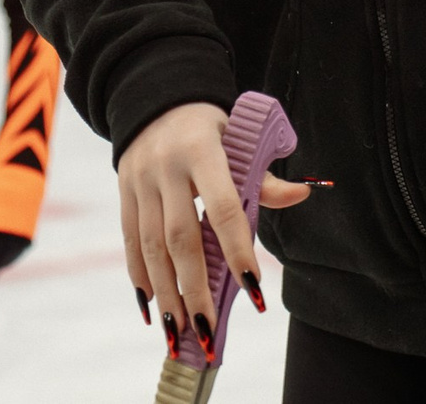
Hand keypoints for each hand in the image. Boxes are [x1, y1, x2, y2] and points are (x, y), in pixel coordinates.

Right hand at [116, 103, 308, 360]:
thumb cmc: (210, 125)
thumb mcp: (237, 137)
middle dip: (195, 287)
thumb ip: (261, 174)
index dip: (237, 249)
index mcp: (201, 150)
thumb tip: (301, 194)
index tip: (253, 289)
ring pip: (150, 247)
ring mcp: (140, 181)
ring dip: (166, 293)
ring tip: (180, 331)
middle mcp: (165, 168)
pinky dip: (140, 277)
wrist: (155, 94)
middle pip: (179, 237)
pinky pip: (130, 241)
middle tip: (209, 328)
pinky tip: (153, 308)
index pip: (222, 207)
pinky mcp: (124, 193)